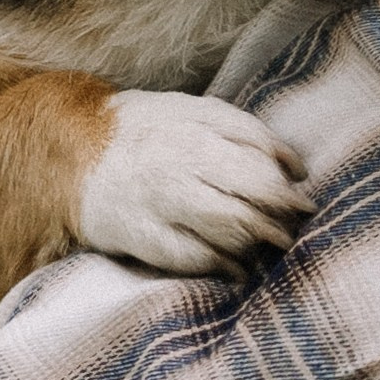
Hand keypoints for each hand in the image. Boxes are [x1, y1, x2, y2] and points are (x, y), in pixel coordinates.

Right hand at [79, 92, 312, 277]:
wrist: (75, 156)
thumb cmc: (148, 131)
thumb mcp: (195, 112)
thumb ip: (246, 132)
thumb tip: (295, 166)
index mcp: (195, 133)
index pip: (257, 164)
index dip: (286, 188)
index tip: (304, 200)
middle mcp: (179, 168)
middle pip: (247, 198)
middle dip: (279, 218)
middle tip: (294, 227)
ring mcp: (160, 206)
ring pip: (227, 229)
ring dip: (258, 241)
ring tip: (271, 245)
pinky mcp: (143, 238)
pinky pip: (195, 258)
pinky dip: (224, 265)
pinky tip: (238, 267)